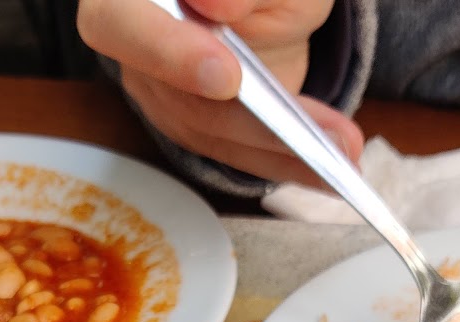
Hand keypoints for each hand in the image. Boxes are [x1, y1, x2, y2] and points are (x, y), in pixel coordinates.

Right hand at [78, 0, 364, 185]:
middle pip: (166, 90)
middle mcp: (131, 37)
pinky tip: (336, 167)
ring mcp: (156, 85)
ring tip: (342, 149)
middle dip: (235, 116)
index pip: (117, 21)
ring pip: (208, 128)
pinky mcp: (189, 122)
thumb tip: (218, 4)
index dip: (167, 52)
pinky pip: (235, 149)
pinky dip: (288, 159)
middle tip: (292, 128)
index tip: (225, 75)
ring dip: (278, 145)